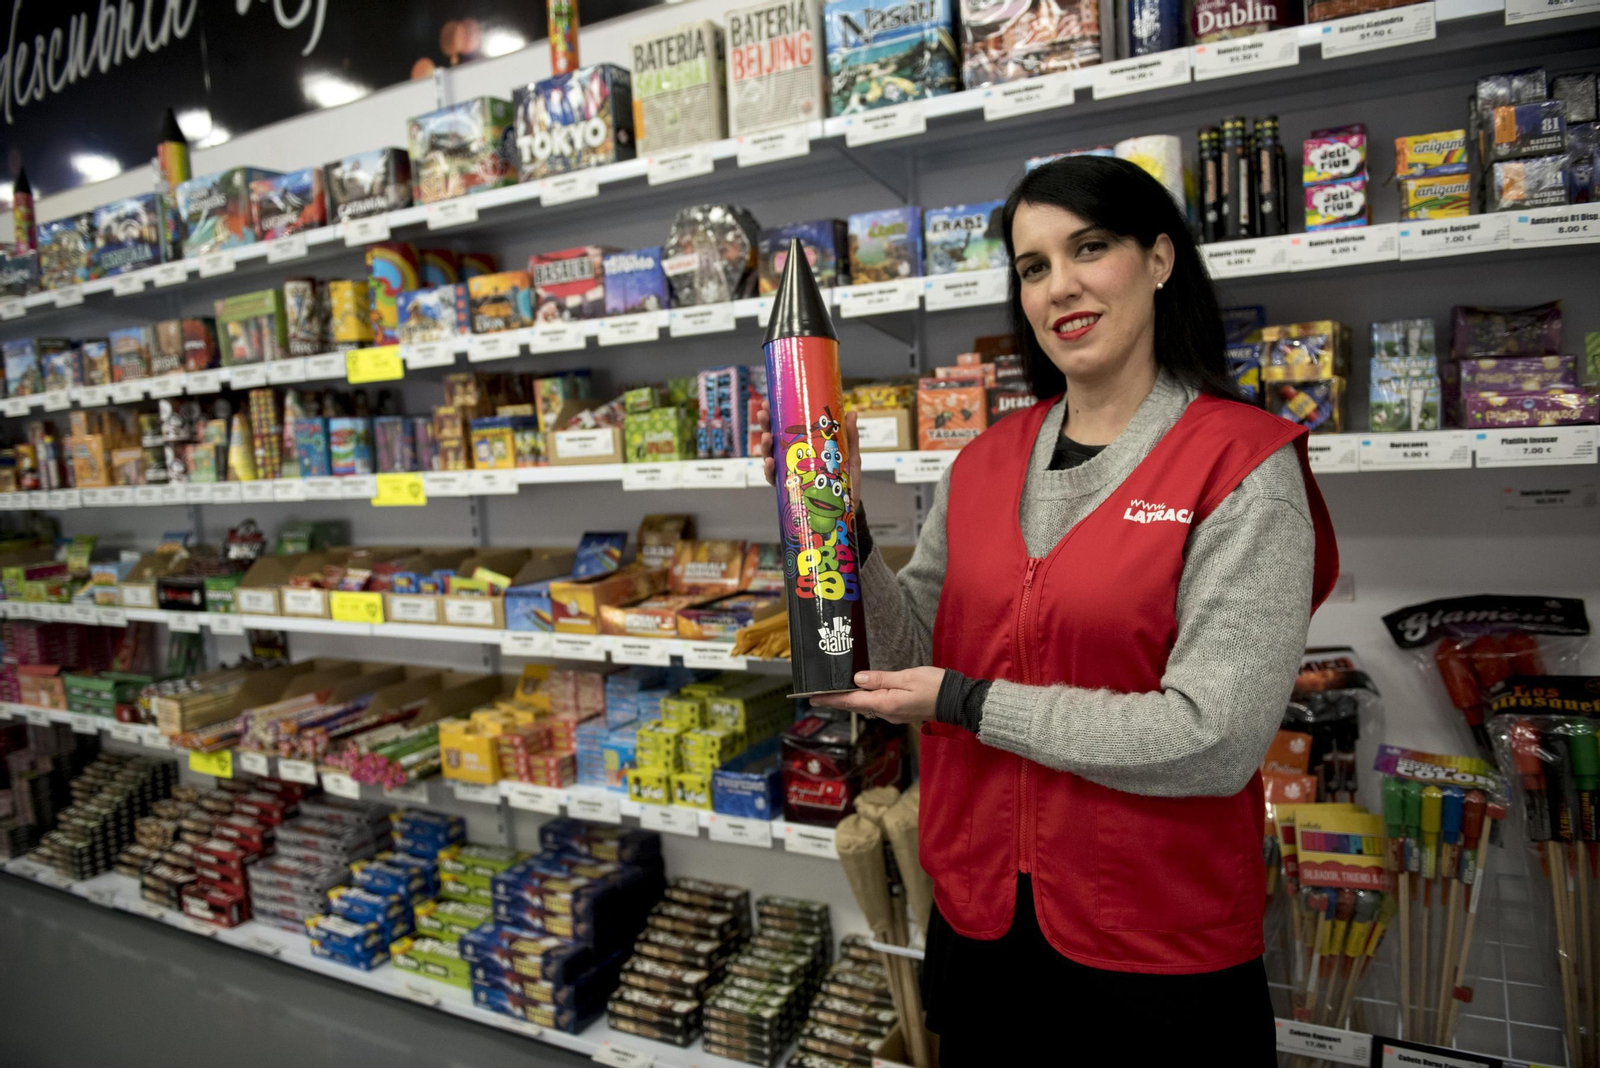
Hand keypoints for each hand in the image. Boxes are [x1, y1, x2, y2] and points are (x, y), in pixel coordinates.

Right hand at [757, 403, 862, 491]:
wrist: (848, 508)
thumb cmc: (847, 480)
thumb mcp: (850, 456)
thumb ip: (850, 437)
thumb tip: (851, 413)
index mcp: (805, 446)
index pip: (786, 427)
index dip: (775, 414)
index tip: (768, 401)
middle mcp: (793, 458)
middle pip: (774, 439)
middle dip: (765, 425)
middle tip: (763, 414)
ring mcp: (790, 473)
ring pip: (770, 456)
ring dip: (765, 446)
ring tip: (767, 437)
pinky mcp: (790, 490)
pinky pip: (774, 479)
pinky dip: (770, 471)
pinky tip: (770, 463)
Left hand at [808, 667, 943, 724]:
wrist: (956, 700)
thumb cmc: (934, 686)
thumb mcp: (906, 677)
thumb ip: (880, 679)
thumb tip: (857, 679)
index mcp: (886, 703)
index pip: (851, 701)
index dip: (831, 699)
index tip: (812, 698)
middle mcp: (887, 712)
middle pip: (856, 705)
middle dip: (837, 699)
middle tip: (818, 693)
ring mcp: (894, 713)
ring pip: (866, 705)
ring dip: (851, 698)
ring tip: (836, 691)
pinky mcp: (901, 710)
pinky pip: (878, 704)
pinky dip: (865, 698)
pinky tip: (862, 691)